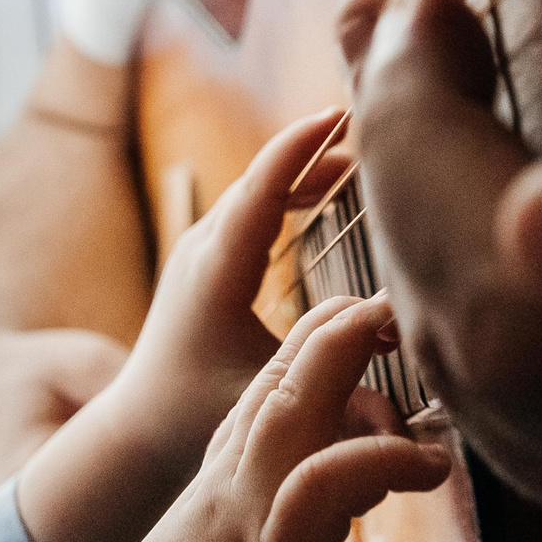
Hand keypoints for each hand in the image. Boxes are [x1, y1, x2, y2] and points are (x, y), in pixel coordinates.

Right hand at [0, 296, 452, 541]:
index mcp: (208, 515)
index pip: (255, 418)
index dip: (298, 367)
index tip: (341, 329)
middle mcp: (220, 507)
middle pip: (272, 393)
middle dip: (324, 338)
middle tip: (378, 303)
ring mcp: (239, 533)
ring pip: (291, 417)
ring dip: (342, 366)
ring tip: (399, 334)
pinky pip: (320, 492)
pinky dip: (373, 462)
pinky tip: (424, 461)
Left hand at [16, 110, 350, 541]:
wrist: (136, 427)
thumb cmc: (195, 418)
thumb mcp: (269, 405)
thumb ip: (335, 397)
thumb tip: (404, 400)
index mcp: (215, 274)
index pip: (258, 193)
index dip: (298, 150)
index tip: (338, 115)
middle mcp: (202, 250)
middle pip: (260, 179)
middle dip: (312, 146)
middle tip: (370, 119)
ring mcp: (200, 251)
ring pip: (256, 189)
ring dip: (303, 166)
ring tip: (358, 147)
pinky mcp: (207, 260)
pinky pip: (252, 206)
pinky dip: (290, 187)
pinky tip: (328, 185)